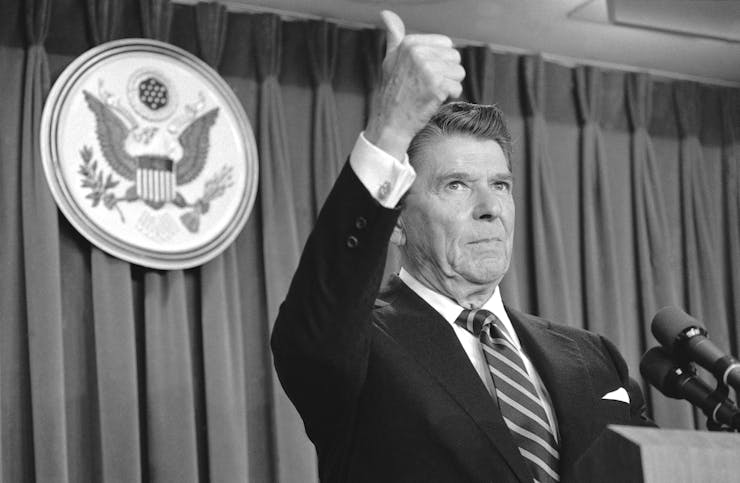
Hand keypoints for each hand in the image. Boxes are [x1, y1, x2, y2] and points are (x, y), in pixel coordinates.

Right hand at [364, 10, 464, 160]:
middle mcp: (418, 53)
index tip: (424, 73)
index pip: (446, 44)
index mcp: (410, 43)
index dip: (440, 61)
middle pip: (455, 57)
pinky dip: (449, 97)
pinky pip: (457, 88)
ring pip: (459, 72)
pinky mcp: (436, 86)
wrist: (390, 122)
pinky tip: (433, 101)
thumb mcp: (390, 59)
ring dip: (449, 85)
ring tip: (431, 92)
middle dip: (447, 73)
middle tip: (428, 85)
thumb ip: (394, 36)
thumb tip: (386, 14)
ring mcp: (427, 69)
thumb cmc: (392, 92)